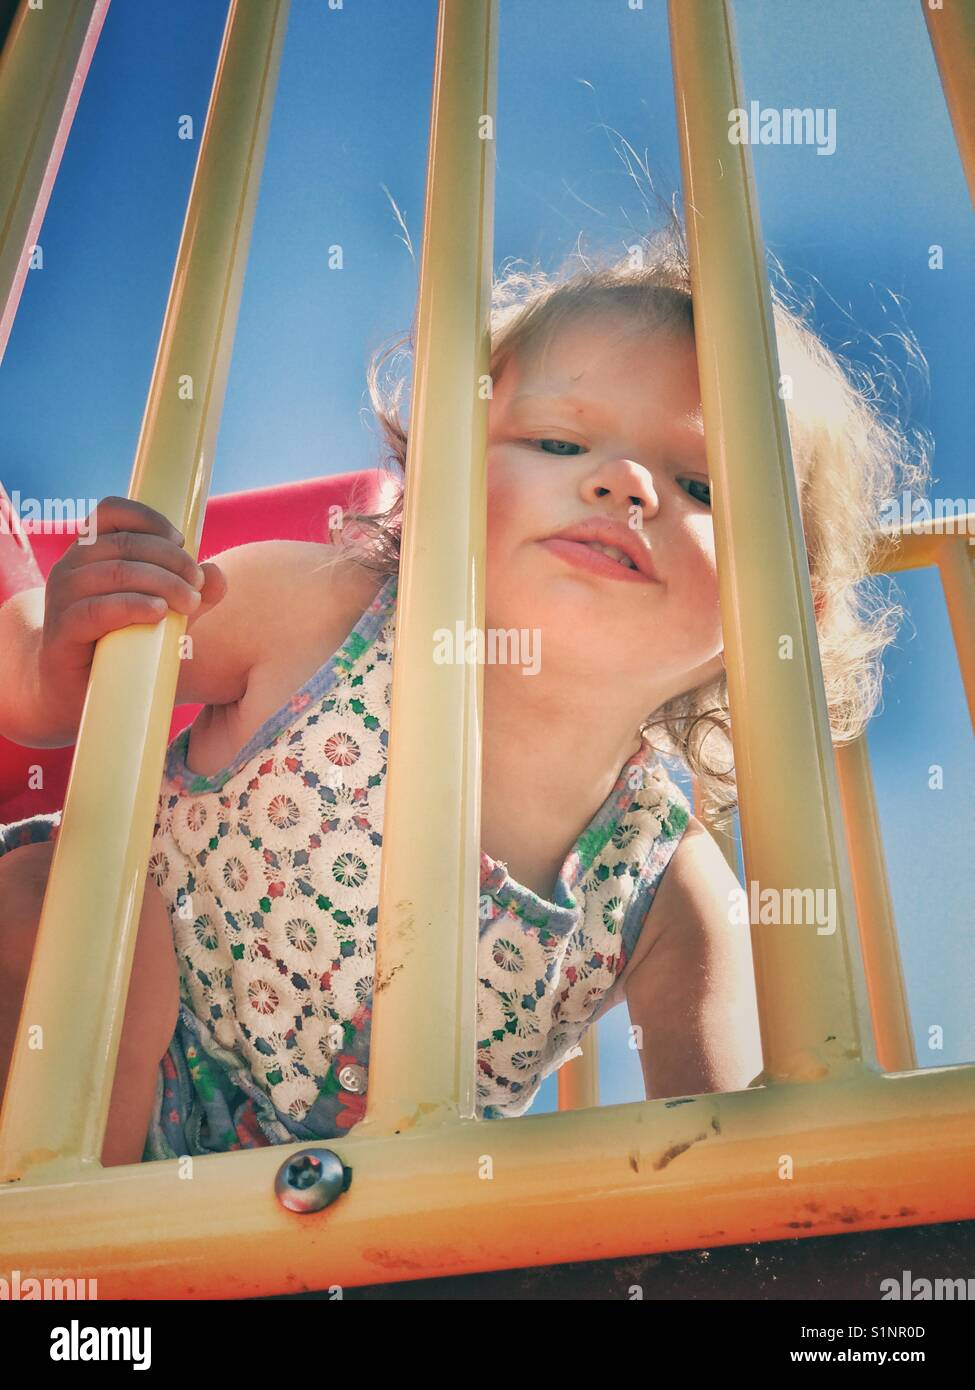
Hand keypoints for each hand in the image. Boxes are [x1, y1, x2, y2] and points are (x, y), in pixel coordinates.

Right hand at [38, 496, 226, 716]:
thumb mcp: (164, 613)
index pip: (112, 512)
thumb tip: (217, 573)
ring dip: (163, 583)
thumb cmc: (123, 643)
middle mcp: (72, 566)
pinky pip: (97, 609)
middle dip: (172, 560)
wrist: (78, 690)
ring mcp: (62, 597)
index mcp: (91, 551)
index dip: (149, 518)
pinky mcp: (62, 630)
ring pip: (116, 573)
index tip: (183, 541)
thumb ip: (192, 593)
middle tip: (198, 584)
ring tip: (190, 603)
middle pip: (126, 543)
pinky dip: (133, 606)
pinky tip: (159, 613)